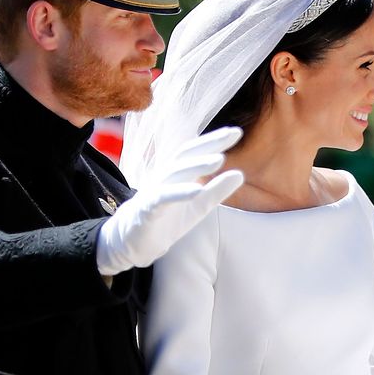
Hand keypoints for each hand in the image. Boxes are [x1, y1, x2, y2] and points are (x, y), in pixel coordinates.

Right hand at [96, 127, 244, 275]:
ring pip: (175, 172)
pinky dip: (179, 192)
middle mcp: (164, 176)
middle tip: (234, 133)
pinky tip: (197, 190)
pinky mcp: (147, 209)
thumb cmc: (167, 219)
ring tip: (219, 160)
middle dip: (210, 143)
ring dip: (197, 165)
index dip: (214, 140)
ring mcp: (154, 191)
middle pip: (186, 154)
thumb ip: (217, 190)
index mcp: (176, 173)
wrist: (133, 243)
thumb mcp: (198, 206)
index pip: (195, 151)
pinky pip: (162, 197)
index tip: (236, 132)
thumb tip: (240, 174)